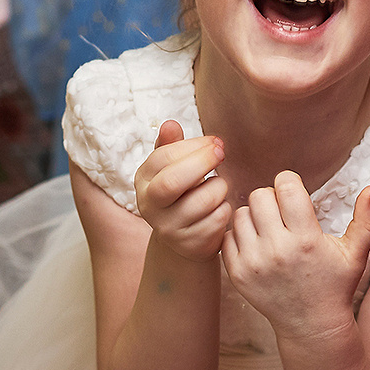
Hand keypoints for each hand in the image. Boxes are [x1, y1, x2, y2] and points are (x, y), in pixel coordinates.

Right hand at [134, 120, 230, 261]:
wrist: (184, 238)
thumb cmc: (182, 192)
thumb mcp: (172, 167)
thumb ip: (171, 145)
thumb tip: (170, 124)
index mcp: (143, 181)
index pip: (163, 157)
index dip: (193, 146)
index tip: (215, 142)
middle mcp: (149, 206)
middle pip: (173, 181)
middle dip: (203, 162)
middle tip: (222, 152)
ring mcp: (168, 228)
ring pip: (203, 200)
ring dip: (220, 187)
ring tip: (219, 186)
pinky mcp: (190, 245)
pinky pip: (218, 219)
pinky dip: (225, 208)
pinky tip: (220, 207)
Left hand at [223, 172, 369, 338]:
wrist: (312, 326)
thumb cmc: (335, 285)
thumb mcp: (356, 254)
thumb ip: (367, 219)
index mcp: (306, 240)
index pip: (285, 187)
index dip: (290, 183)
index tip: (295, 193)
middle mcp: (277, 250)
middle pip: (259, 195)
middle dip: (272, 198)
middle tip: (282, 211)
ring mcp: (253, 263)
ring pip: (241, 214)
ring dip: (255, 216)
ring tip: (270, 228)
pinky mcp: (237, 274)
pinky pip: (227, 236)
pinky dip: (240, 236)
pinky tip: (257, 244)